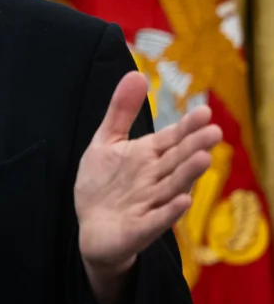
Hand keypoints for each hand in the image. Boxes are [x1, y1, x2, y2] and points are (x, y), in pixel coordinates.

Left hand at [75, 71, 222, 276]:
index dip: (186, 127)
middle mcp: (155, 178)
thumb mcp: (106, 142)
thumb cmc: (103, 185)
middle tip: (212, 132)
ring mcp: (150, 203)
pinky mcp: (140, 227)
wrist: (91, 229)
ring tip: (204, 159)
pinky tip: (182, 200)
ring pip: (172, 187)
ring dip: (188, 174)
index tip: (204, 111)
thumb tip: (137, 73)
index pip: (172, 138)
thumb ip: (121, 111)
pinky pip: (157, 219)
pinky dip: (169, 211)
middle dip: (193, 147)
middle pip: (177, 161)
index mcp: (149, 156)